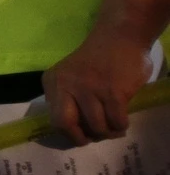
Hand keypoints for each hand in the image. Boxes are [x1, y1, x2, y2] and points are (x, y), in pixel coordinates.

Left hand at [42, 28, 153, 144]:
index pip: (53, 118)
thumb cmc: (97, 59)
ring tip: (113, 126)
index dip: (69, 132)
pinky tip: (122, 119)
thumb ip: (68, 97)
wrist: (120, 37)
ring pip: (96, 127)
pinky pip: (116, 121)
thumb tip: (74, 129)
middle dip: (80, 138)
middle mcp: (66, 84)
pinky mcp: (112, 92)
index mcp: (53, 81)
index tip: (82, 133)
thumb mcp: (71, 76)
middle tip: (94, 137)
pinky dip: (121, 125)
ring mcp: (89, 88)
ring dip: (108, 132)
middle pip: (64, 124)